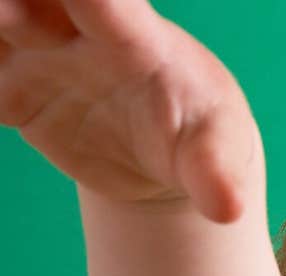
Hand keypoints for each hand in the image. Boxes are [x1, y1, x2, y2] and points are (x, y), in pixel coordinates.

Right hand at [0, 0, 257, 220]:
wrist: (173, 155)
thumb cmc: (204, 137)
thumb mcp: (218, 156)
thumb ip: (217, 174)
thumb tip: (227, 208)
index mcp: (132, 38)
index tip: (37, 6)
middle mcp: (75, 28)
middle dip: (11, 7)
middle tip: (7, 23)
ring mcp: (39, 52)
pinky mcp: (15, 88)